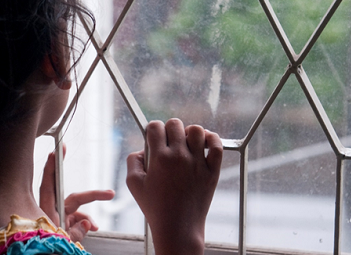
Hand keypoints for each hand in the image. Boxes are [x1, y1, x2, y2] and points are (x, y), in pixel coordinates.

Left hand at [39, 145, 114, 241]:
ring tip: (96, 227)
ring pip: (77, 211)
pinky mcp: (63, 224)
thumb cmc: (44, 246)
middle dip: (92, 196)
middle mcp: (52, 211)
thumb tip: (87, 223)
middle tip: (109, 194)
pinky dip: (85, 224)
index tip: (58, 151)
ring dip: (88, 218)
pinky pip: (77, 220)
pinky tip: (92, 229)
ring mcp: (58, 217)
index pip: (49, 184)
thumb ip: (75, 233)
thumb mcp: (61, 240)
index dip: (53, 166)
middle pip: (73, 197)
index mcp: (46, 211)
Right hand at [126, 119, 222, 254]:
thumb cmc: (155, 207)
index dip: (152, 129)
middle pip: (175, 124)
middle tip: (169, 143)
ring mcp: (198, 163)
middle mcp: (179, 157)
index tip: (153, 138)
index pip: (155, 126)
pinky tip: (204, 144)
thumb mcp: (133, 184)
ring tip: (186, 143)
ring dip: (189, 133)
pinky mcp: (212, 171)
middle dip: (169, 130)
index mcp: (159, 158)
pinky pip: (217, 145)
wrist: (178, 227)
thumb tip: (143, 148)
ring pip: (197, 130)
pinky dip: (212, 139)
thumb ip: (133, 160)